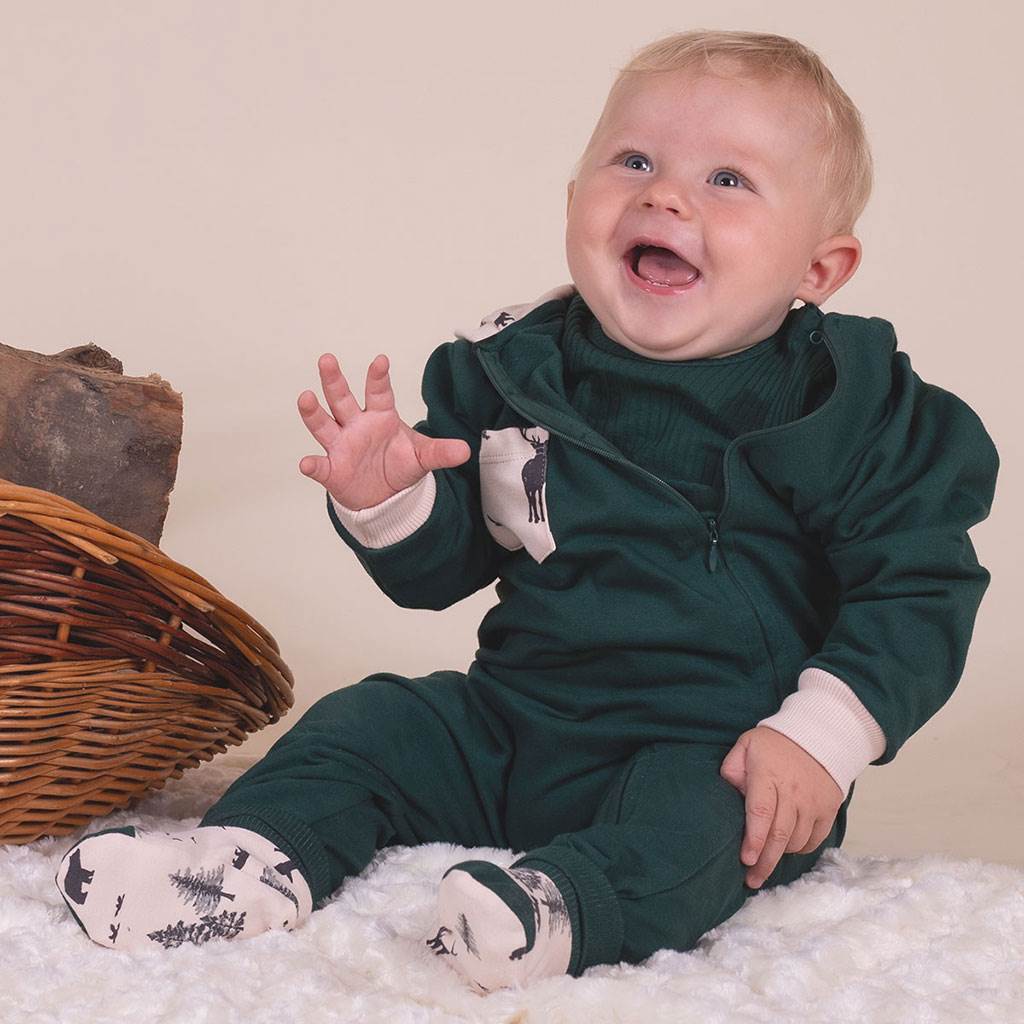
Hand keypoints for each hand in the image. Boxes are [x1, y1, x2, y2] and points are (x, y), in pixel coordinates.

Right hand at [297, 353, 470, 509]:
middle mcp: (355, 425)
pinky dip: (313, 465)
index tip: (381, 360)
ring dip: (313, 412)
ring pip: (323, 424)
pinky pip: (320, 466)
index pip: (379, 392)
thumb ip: (440, 452)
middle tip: (327, 359)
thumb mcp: (422, 458)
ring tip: (305, 398)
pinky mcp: (332, 470)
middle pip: (342, 399)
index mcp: (380, 416)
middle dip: (334, 380)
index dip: (379, 377)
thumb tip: (465, 450)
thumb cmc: (400, 465)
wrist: (386, 495)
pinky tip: (307, 463)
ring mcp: (341, 445)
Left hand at [719, 726, 842, 889]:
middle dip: (764, 862)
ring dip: (780, 856)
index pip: (761, 813)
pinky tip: (787, 849)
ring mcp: (814, 802)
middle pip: (779, 835)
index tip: (745, 860)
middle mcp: (794, 792)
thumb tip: (727, 793)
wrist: (819, 734)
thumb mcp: (746, 746)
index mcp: (769, 776)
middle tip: (751, 880)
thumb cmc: (775, 743)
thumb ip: (732, 769)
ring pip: (797, 840)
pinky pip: (815, 839)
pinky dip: (800, 848)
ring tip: (764, 864)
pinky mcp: (829, 809)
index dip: (753, 840)